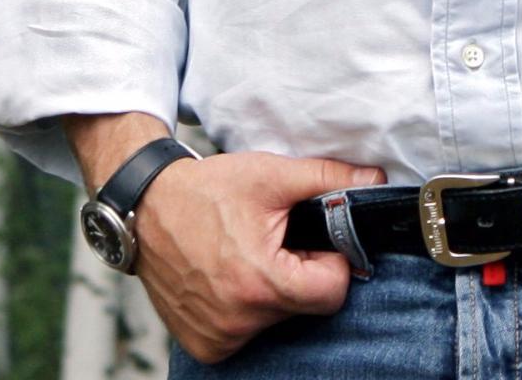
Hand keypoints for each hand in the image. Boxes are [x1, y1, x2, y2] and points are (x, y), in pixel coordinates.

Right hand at [130, 149, 386, 362]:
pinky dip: (246, 308)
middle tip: (274, 241)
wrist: (146, 208)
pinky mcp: (203, 346)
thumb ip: (329, 179)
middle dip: (301, 273)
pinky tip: (228, 275)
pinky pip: (247, 333)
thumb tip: (375, 180)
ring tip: (246, 254)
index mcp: (262, 282)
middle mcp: (239, 321)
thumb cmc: (208, 190)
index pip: (333, 291)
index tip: (310, 240)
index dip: (330, 260)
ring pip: (277, 320)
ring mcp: (218, 339)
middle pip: (305, 306)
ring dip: (272, 291)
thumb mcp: (272, 175)